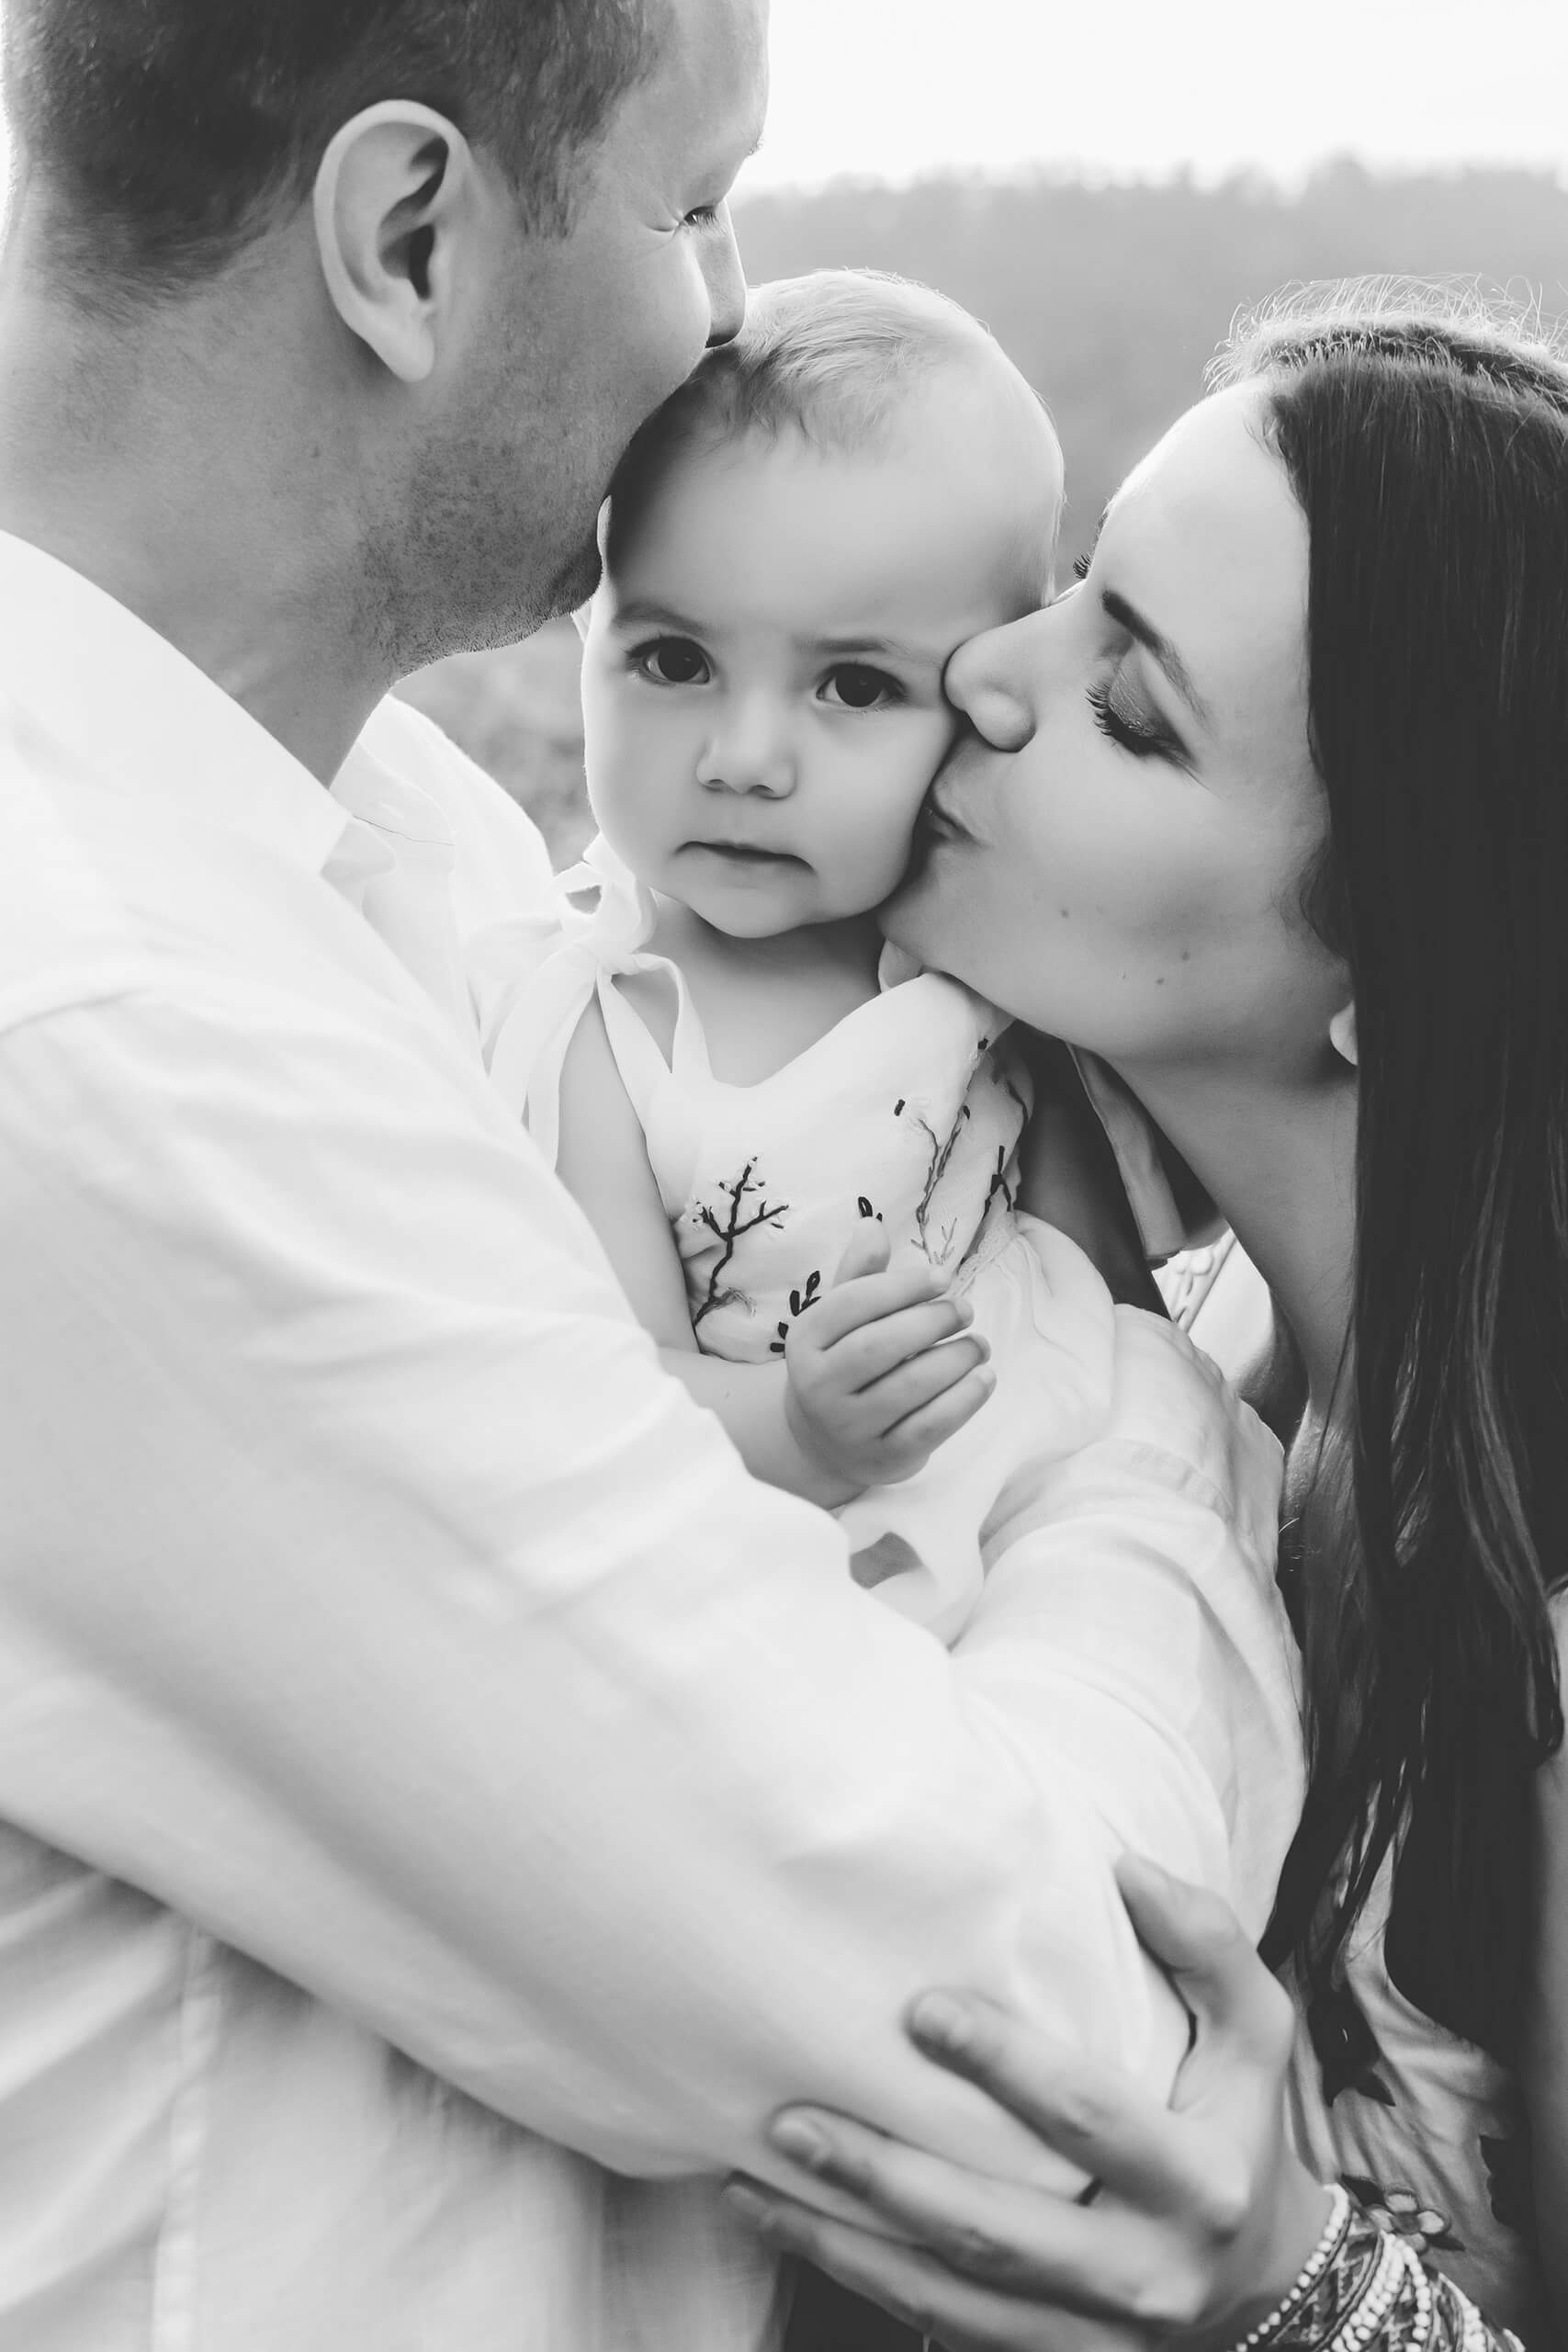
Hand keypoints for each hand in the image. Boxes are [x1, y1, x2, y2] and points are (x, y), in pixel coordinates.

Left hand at [727, 1856, 1330, 2351]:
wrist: (1266, 2286)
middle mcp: (1141, 2274)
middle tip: (792, 2120)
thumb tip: (1129, 1870)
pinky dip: (860, 2281)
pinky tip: (792, 2230)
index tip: (921, 2012)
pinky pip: (938, 2331)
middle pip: (994, 2232)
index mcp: (1195, 2182)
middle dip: (885, 2178)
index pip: (1087, 2119)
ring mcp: (1090, 2340)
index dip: (1005, 2066)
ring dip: (843, 2243)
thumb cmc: (1238, 2127)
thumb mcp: (1256, 2033)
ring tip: (756, 2183)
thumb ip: (1208, 1946)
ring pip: (947, 2301)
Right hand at [783, 1223, 994, 1494]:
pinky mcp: (882, 1457)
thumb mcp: (840, 1319)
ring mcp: (848, 1426)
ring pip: (907, 1388)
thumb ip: (858, 1275)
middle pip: (878, 1347)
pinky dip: (963, 1401)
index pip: (852, 1305)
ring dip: (955, 1360)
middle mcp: (818, 1385)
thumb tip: (871, 1226)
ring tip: (980, 1344)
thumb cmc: (843, 1362)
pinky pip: (928, 1428)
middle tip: (966, 1309)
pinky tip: (984, 1379)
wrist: (824, 1442)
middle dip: (931, 1322)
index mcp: (805, 1341)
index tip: (944, 1277)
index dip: (902, 1286)